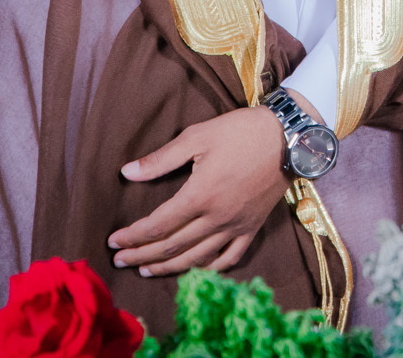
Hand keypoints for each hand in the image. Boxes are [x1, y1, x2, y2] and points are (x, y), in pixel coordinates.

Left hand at [109, 100, 302, 276]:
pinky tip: (195, 269)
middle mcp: (217, 217)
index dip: (133, 236)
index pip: (158, 225)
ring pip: (197, 257)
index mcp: (200, 195)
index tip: (113, 242)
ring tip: (147, 270)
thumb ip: (161, 159)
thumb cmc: (241, 132)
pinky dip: (210, 268)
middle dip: (142, 255)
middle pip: (172, 246)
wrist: (288, 137)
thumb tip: (126, 173)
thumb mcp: (197, 136)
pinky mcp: (252, 227)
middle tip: (120, 261)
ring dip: (168, 268)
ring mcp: (236, 226)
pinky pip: (229, 257)